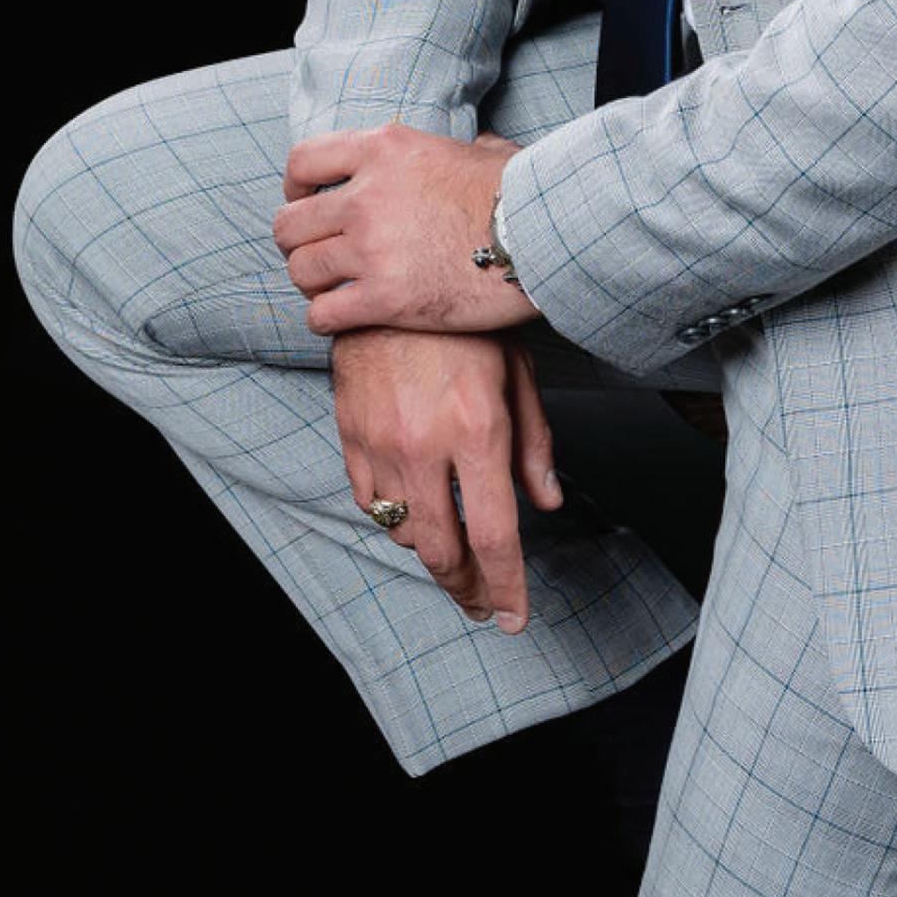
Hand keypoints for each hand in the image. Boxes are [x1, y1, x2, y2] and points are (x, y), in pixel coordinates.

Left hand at [276, 124, 537, 335]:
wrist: (545, 236)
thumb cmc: (522, 194)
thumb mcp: (478, 150)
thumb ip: (456, 149)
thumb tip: (477, 146)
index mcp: (383, 149)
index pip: (303, 162)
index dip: (295, 188)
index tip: (304, 203)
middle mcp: (366, 196)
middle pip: (291, 224)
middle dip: (298, 243)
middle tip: (317, 255)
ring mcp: (371, 248)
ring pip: (301, 270)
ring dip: (311, 283)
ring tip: (329, 289)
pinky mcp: (384, 299)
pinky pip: (323, 314)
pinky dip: (324, 318)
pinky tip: (341, 318)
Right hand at [332, 325, 563, 631]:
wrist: (391, 277)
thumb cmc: (464, 323)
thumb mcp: (517, 372)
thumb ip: (534, 443)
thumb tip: (547, 503)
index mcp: (477, 429)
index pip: (494, 535)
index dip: (505, 588)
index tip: (513, 619)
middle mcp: (425, 444)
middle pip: (441, 550)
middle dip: (464, 586)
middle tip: (480, 599)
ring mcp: (381, 441)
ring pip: (402, 531)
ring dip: (431, 550)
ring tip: (454, 550)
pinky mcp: (349, 432)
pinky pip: (367, 500)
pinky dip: (394, 516)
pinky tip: (416, 510)